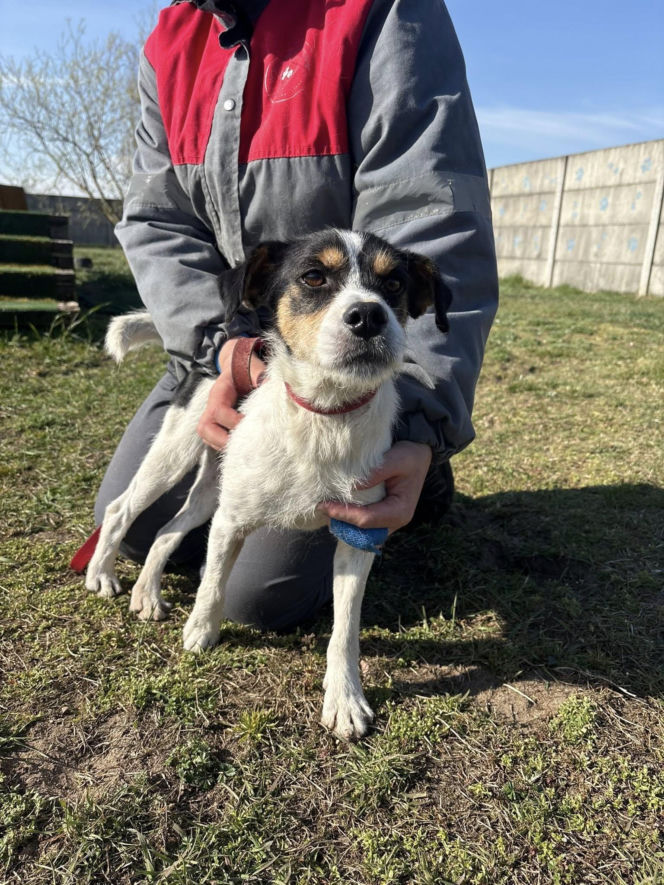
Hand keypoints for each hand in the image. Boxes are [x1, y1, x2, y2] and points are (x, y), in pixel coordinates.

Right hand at [196, 339, 265, 449]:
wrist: (238, 368)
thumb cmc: (248, 370)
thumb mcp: (256, 370)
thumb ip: (265, 379)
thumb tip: (283, 390)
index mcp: (220, 393)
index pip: (219, 412)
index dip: (234, 422)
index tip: (255, 425)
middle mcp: (211, 406)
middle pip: (205, 429)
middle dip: (224, 441)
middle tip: (248, 446)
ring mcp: (211, 417)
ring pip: (208, 438)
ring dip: (225, 447)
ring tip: (246, 451)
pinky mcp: (215, 426)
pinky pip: (214, 441)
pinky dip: (227, 447)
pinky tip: (244, 449)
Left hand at [317, 441, 432, 533]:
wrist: (418, 456)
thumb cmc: (410, 456)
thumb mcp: (398, 458)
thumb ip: (377, 472)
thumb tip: (352, 487)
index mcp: (400, 512)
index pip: (366, 519)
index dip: (343, 514)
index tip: (323, 505)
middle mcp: (394, 522)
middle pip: (361, 531)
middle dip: (339, 521)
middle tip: (319, 507)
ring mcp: (387, 522)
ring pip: (359, 531)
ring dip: (341, 522)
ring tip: (324, 507)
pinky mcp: (380, 517)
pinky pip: (361, 524)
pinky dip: (347, 518)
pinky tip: (334, 506)